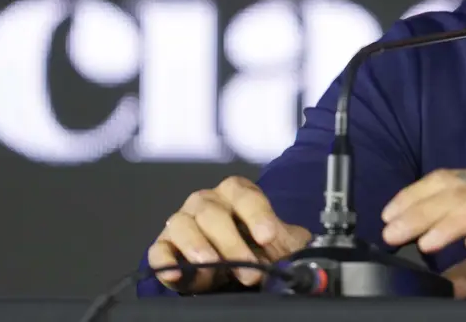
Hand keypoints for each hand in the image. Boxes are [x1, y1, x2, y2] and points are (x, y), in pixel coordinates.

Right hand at [148, 176, 311, 291]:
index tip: (268, 236)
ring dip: (198, 246)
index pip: (244, 195)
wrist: (236, 269)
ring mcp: (182, 222)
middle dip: (232, 242)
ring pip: (183, 225)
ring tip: (211, 263)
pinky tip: (177, 272)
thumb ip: (289, 243)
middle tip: (249, 269)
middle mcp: (206, 203)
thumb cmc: (256, 248)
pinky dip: (166, 261)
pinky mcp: (164, 246)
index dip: (257, 214)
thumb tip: (306, 253)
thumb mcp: (279, 244)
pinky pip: (159, 251)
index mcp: (236, 194)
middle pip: (213, 213)